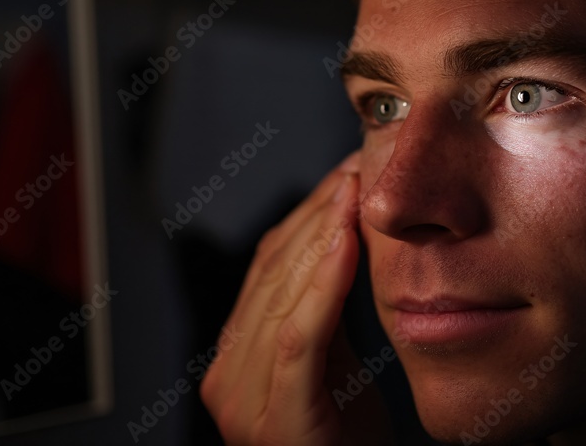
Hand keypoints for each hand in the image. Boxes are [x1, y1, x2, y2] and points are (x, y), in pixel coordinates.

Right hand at [201, 152, 391, 444]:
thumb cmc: (347, 437)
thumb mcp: (331, 362)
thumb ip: (324, 310)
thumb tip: (344, 235)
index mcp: (236, 354)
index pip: (268, 265)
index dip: (307, 214)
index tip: (345, 173)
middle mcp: (227, 371)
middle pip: (274, 271)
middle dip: (319, 213)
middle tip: (357, 166)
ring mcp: (242, 396)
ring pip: (283, 293)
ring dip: (324, 233)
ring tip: (356, 188)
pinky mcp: (275, 416)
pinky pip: (300, 336)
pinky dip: (322, 283)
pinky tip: (347, 240)